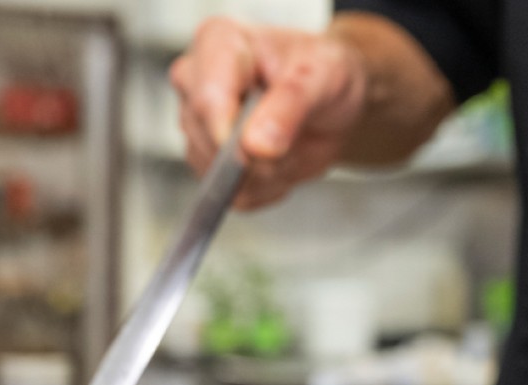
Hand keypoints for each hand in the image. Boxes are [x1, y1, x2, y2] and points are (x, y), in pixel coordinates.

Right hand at [170, 17, 368, 209]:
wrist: (331, 101)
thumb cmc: (322, 72)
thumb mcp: (322, 78)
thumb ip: (289, 106)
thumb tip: (254, 147)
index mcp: (218, 43)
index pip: (206, 98)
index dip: (228, 134)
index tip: (257, 149)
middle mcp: (196, 82)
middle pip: (208, 142)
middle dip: (259, 156)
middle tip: (295, 135)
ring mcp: (197, 125)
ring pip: (220, 176)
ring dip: (266, 175)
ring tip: (290, 145)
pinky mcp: (207, 162)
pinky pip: (235, 196)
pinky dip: (267, 189)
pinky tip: (281, 163)